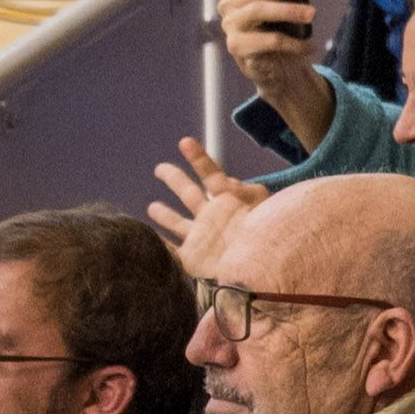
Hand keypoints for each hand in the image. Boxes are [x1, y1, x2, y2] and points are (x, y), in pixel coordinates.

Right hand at [145, 140, 262, 279]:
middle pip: (188, 193)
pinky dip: (158, 245)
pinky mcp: (192, 259)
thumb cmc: (268, 237)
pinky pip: (170, 250)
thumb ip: (247, 191)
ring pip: (176, 222)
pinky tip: (147, 241)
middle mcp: (212, 217)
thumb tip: (226, 182)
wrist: (262, 271)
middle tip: (159, 168)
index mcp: (228, 201)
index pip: (211, 174)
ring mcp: (201, 238)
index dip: (198, 158)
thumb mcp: (263, 206)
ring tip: (152, 207)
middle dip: (175, 179)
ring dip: (164, 215)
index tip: (185, 142)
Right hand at [217, 0, 329, 142]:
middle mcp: (232, 7)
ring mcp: (232, 27)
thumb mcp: (286, 12)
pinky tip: (309, 45)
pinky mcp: (238, 47)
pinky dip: (293, 42)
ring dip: (288, 12)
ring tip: (311, 14)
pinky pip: (268, 41)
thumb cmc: (283, 34)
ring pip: (258, 12)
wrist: (279, 71)